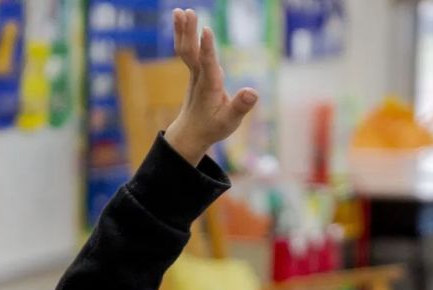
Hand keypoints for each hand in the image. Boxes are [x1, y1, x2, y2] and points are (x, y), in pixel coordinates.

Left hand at [163, 8, 258, 164]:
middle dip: (189, 33)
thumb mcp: (230, 122)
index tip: (206, 30)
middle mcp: (199, 77)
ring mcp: (194, 73)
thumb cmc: (212, 127)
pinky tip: (182, 20)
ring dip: (182, 30)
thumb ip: (240, 106)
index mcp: (210, 87)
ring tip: (179, 11)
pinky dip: (183, 35)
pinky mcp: (194, 71)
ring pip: (186, 49)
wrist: (191, 133)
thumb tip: (253, 92)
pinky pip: (186, 50)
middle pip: (191, 52)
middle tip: (188, 12)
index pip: (208, 65)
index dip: (207, 48)